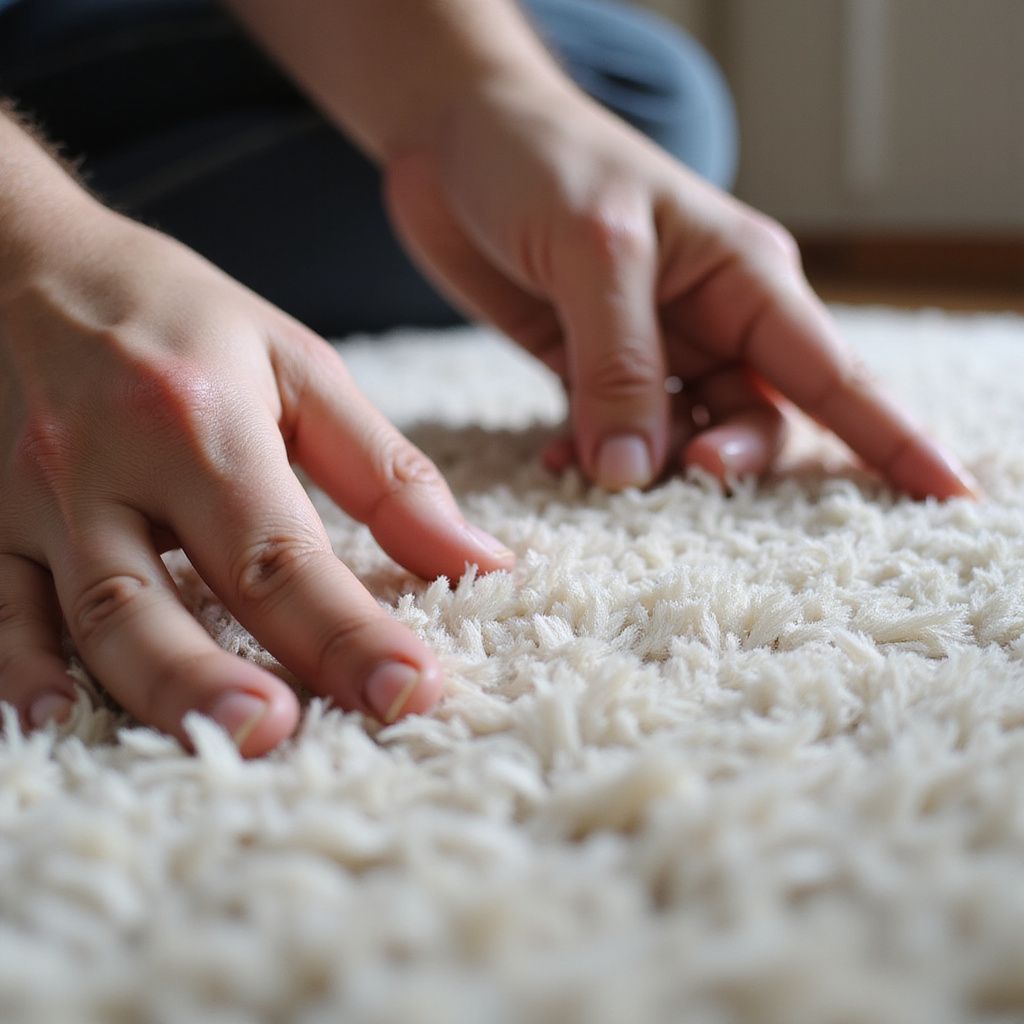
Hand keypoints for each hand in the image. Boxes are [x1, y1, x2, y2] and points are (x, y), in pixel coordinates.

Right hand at [0, 205, 513, 754]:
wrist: (23, 260)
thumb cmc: (178, 316)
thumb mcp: (299, 367)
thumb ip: (387, 473)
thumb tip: (479, 559)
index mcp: (199, 424)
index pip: (283, 555)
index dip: (348, 631)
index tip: (412, 691)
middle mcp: (105, 467)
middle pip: (162, 598)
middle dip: (219, 679)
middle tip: (284, 738)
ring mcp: (34, 501)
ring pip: (79, 615)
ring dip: (142, 689)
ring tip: (205, 747)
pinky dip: (16, 668)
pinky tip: (49, 720)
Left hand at [385, 80, 976, 497]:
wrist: (455, 136)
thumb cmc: (540, 161)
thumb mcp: (593, 250)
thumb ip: (620, 364)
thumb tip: (636, 473)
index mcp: (745, 277)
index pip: (835, 372)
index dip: (892, 439)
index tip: (946, 496)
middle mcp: (711, 321)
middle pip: (761, 422)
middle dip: (732, 461)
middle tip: (688, 471)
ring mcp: (654, 352)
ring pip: (685, 441)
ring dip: (650, 471)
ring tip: (594, 470)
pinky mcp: (592, 370)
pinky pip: (615, 439)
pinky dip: (594, 462)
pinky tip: (561, 463)